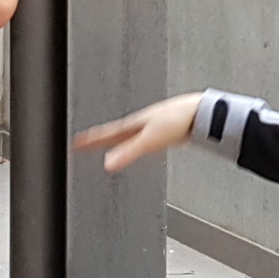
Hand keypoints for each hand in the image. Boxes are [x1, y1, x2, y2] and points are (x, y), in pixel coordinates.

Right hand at [73, 92, 201, 172]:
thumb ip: (129, 153)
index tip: (77, 143)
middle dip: (98, 138)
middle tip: (82, 142)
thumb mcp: (149, 141)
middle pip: (114, 133)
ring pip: (128, 133)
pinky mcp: (165, 130)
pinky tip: (140, 143)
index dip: (91, 139)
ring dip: (116, 138)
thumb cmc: (177, 121)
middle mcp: (141, 124)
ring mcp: (152, 126)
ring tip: (107, 142)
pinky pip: (143, 136)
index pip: (107, 134)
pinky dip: (135, 140)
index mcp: (133, 124)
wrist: (200, 113)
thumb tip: (108, 164)